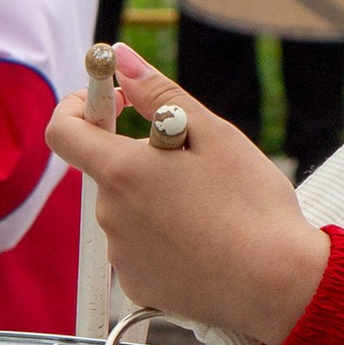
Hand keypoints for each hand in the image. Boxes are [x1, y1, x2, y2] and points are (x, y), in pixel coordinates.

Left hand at [45, 41, 328, 344]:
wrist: (280, 286)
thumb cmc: (253, 207)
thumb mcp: (214, 135)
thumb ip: (160, 93)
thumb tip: (122, 58)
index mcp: (123, 173)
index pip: (63, 130)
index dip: (81, 106)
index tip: (117, 102)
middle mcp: (110, 216)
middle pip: (110, 172)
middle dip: (143, 159)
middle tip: (198, 165)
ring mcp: (122, 256)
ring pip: (128, 210)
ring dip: (156, 199)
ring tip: (211, 210)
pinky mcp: (138, 286)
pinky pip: (140, 248)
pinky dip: (164, 238)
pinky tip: (205, 243)